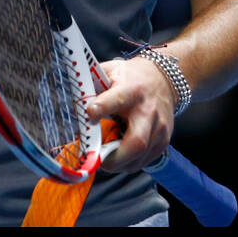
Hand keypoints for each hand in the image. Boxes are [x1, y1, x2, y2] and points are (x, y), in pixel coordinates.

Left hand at [85, 55, 175, 173]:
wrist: (163, 79)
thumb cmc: (131, 77)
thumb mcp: (111, 72)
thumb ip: (93, 85)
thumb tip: (73, 101)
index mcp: (132, 90)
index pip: (117, 99)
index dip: (102, 107)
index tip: (89, 114)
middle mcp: (148, 111)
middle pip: (137, 141)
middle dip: (115, 157)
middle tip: (98, 160)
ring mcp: (159, 128)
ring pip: (141, 156)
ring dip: (120, 164)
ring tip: (106, 160)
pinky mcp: (163, 140)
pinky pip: (145, 161)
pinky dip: (130, 163)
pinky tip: (121, 157)